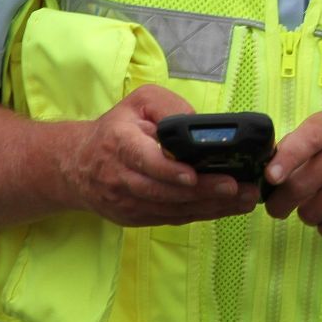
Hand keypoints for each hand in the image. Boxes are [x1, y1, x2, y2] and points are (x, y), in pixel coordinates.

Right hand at [60, 84, 259, 226]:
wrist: (78, 165)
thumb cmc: (116, 129)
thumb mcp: (139, 103)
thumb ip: (168, 107)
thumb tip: (197, 122)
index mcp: (120, 143)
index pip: (144, 160)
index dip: (168, 170)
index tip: (193, 175)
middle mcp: (120, 176)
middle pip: (163, 190)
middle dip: (203, 191)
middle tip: (238, 187)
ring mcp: (125, 202)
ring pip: (170, 209)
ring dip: (209, 207)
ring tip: (243, 200)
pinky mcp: (133, 217)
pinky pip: (169, 219)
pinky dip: (198, 215)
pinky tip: (225, 209)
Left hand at [263, 112, 321, 241]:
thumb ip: (298, 145)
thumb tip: (267, 173)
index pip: (305, 142)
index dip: (284, 161)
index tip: (271, 177)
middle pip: (298, 189)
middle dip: (280, 203)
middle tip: (279, 206)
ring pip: (311, 214)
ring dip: (308, 214)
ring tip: (321, 202)